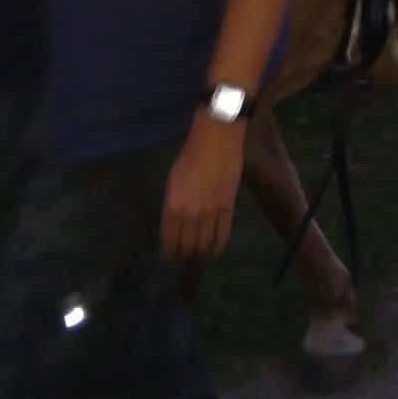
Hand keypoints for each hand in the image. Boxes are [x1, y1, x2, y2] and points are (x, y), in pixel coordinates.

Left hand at [161, 112, 245, 260]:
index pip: (169, 239)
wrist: (216, 138)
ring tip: (198, 257)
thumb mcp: (174, 180)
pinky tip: (214, 252)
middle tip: (183, 260)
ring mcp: (211, 212)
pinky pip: (222, 236)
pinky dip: (217, 248)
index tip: (168, 257)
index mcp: (173, 205)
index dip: (169, 252)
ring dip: (200, 255)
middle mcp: (190, 213)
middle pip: (187, 246)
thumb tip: (174, 224)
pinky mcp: (228, 208)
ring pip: (205, 245)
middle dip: (184, 257)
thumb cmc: (190, 155)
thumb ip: (173, 204)